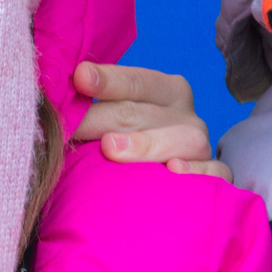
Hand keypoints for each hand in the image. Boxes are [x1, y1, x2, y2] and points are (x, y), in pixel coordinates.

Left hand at [71, 62, 229, 178]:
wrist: (160, 194)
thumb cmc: (126, 150)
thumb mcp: (112, 126)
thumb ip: (92, 111)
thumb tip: (56, 101)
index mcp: (166, 92)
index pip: (136, 81)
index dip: (108, 79)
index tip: (79, 78)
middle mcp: (187, 116)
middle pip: (146, 113)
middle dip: (105, 118)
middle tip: (74, 126)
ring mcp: (203, 148)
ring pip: (184, 138)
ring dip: (146, 143)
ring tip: (111, 149)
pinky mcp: (215, 181)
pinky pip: (214, 174)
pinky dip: (196, 171)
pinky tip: (173, 171)